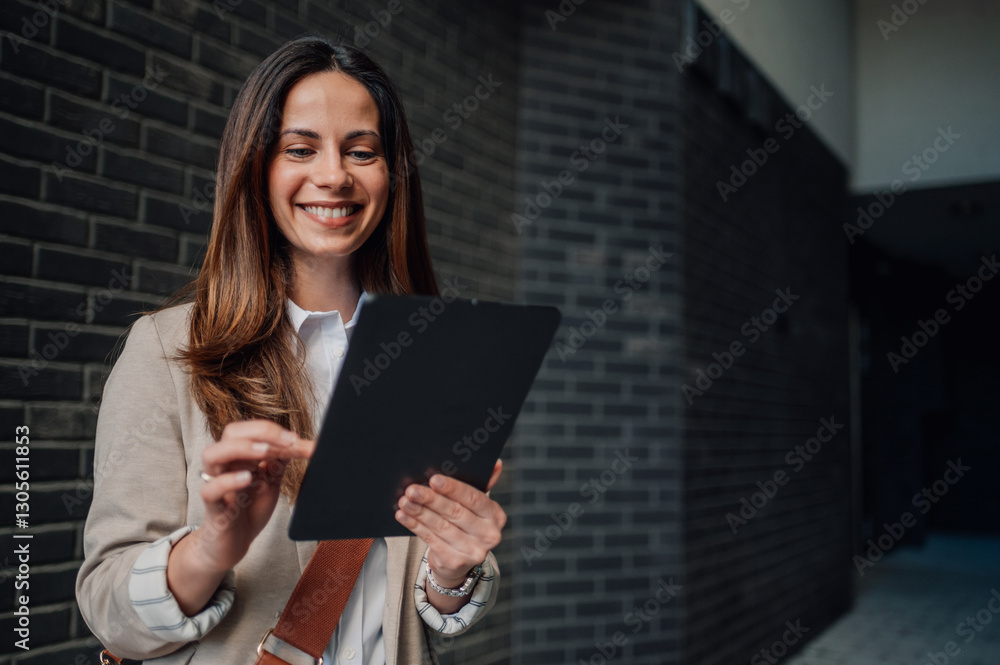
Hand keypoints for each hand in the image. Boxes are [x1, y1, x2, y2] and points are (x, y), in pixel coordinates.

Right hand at [191, 420, 312, 572]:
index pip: (251, 430)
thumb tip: (299, 442)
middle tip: (287, 442)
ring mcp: (216, 484)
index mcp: (240, 456)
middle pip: (231, 433)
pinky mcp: (212, 507)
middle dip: (261, 432)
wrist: (233, 544)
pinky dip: (227, 481)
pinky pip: (210, 489)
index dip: (274, 431)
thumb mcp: (270, 482)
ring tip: (264, 453)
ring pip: (212, 454)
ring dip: (240, 448)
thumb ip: (280, 462)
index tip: (297, 440)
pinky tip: (247, 479)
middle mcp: (226, 465)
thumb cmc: (249, 509)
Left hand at [395, 460, 505, 590]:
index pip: (474, 498)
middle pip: (455, 512)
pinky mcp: (455, 562)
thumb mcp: (476, 505)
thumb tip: (496, 463)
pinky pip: (431, 539)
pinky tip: (403, 516)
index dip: (453, 488)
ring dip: (419, 512)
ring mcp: (473, 552)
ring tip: (404, 501)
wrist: (460, 560)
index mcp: (496, 516)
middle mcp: (489, 535)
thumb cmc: (466, 523)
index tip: (433, 479)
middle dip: (431, 499)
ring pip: (441, 526)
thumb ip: (483, 484)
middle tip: (412, 489)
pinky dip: (415, 526)